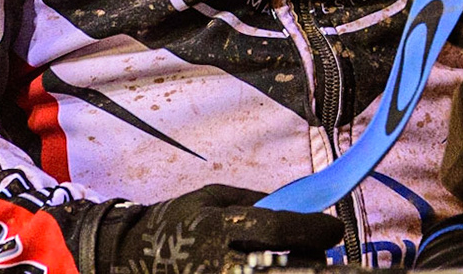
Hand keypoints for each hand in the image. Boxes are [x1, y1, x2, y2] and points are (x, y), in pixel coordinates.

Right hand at [89, 184, 341, 273]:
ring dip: (297, 270)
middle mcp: (220, 262)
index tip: (334, 229)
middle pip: (285, 265)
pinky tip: (274, 267)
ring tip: (302, 262)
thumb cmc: (176, 221)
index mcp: (220, 226)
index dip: (315, 229)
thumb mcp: (212, 196)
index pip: (281, 228)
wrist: (128, 256)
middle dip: (312, 259)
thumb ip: (257, 201)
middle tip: (322, 251)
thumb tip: (300, 204)